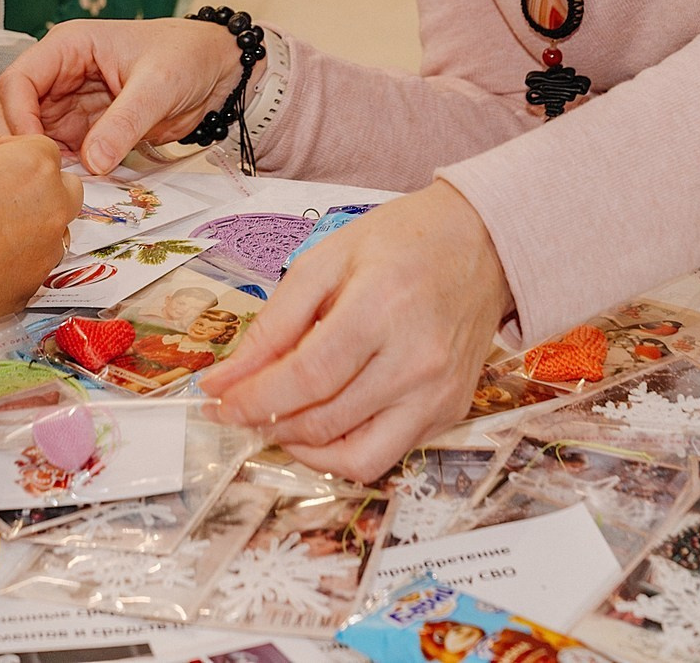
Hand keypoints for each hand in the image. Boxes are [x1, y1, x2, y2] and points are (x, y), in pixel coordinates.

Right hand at [0, 18, 240, 173]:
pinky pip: (57, 151)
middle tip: (34, 175)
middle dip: (17, 141)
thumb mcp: (158, 86)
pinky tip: (69, 185)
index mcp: (68, 46)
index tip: (33, 152)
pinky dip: (58, 168)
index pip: (17, 80)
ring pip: (30, 134)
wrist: (216, 72)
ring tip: (53, 185)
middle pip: (11, 109)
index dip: (16, 117)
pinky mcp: (83, 129)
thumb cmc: (186, 57)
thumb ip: (123, 123)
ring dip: (36, 159)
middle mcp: (59, 74)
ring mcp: (68, 103)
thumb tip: (91, 163)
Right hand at [0, 133, 79, 320]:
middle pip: (61, 187)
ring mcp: (47, 249)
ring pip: (53, 228)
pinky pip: (35, 263)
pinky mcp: (34, 284)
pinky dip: (18, 259)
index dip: (7, 150)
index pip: (38, 147)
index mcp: (32, 166)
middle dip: (36, 185)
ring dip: (31, 224)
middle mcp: (51, 206)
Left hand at [197, 183, 512, 481]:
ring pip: (355, 457)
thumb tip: (226, 379)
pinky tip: (322, 422)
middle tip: (239, 409)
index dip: (253, 399)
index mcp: (380, 309)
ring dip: (302, 448)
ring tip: (277, 422)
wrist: (481, 244)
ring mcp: (438, 395)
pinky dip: (344, 450)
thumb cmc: (402, 242)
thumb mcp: (325, 260)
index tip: (218, 401)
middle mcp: (415, 362)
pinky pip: (387, 455)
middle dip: (267, 423)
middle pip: (324, 421)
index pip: (305, 378)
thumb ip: (274, 324)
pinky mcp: (450, 413)